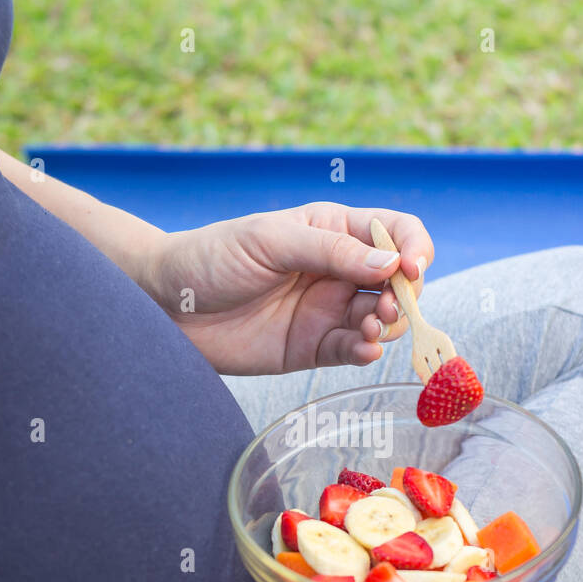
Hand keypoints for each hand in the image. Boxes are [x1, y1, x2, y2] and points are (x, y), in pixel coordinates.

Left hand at [144, 202, 433, 373]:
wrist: (168, 305)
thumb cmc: (212, 258)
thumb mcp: (271, 241)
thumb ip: (331, 252)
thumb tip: (392, 263)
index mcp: (332, 230)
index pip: (396, 231)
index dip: (414, 248)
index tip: (411, 270)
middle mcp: (339, 269)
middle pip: (399, 281)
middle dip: (405, 295)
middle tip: (387, 308)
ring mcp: (329, 309)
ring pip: (383, 319)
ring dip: (387, 325)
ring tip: (367, 329)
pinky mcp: (315, 347)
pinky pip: (354, 350)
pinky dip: (366, 352)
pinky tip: (361, 350)